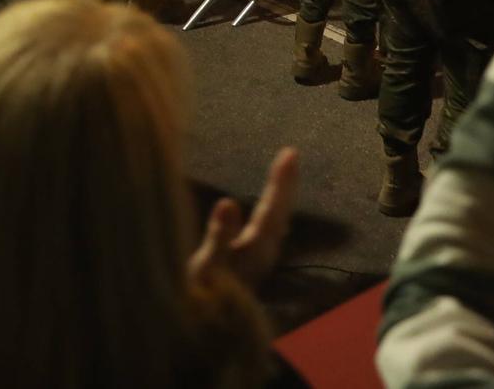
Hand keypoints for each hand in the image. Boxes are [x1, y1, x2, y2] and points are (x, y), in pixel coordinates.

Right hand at [188, 147, 298, 292]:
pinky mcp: (245, 271)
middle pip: (278, 216)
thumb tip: (229, 202)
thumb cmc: (201, 304)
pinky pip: (263, 235)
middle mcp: (259, 257)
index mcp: (253, 251)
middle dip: (283, 186)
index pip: (272, 210)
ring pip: (273, 226)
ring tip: (282, 179)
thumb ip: (218, 238)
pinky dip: (266, 217)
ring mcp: (253, 265)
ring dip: (277, 200)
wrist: (201, 340)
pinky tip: (262, 218)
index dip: (281, 182)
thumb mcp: (205, 270)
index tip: (291, 153)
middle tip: (290, 157)